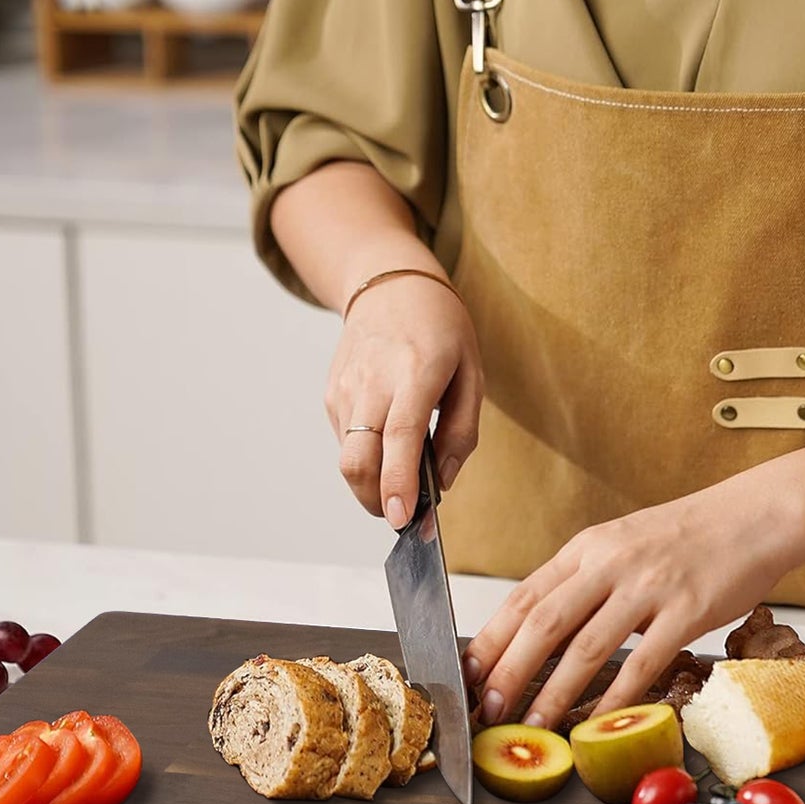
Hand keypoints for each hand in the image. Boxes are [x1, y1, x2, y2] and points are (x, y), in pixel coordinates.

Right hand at [326, 276, 483, 526]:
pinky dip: (366, 457)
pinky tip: (386, 439)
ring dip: (372, 483)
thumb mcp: (472, 374)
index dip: (398, 483)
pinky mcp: (332, 394)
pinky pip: (345, 442)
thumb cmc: (441, 330)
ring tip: (402, 476)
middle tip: (404, 514)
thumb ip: (461, 433)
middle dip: (376, 501)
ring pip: (348, 458)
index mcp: (415, 372)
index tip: (401, 518)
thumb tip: (443, 483)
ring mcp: (345, 388)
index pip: (399, 437)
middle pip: (359, 459)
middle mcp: (372, 380)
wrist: (390, 285)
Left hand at [463, 476, 804, 729]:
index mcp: (587, 548)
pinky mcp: (687, 610)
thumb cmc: (689, 537)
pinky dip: (614, 697)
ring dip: (552, 691)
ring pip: (586, 645)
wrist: (756, 516)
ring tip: (530, 723)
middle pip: (542, 622)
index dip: (490, 638)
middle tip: (487, 709)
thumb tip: (539, 630)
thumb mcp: (622, 546)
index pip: (523, 595)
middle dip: (507, 670)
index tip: (466, 673)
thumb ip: (584, 583)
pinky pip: (642, 661)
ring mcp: (648, 585)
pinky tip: (595, 722)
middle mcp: (609, 562)